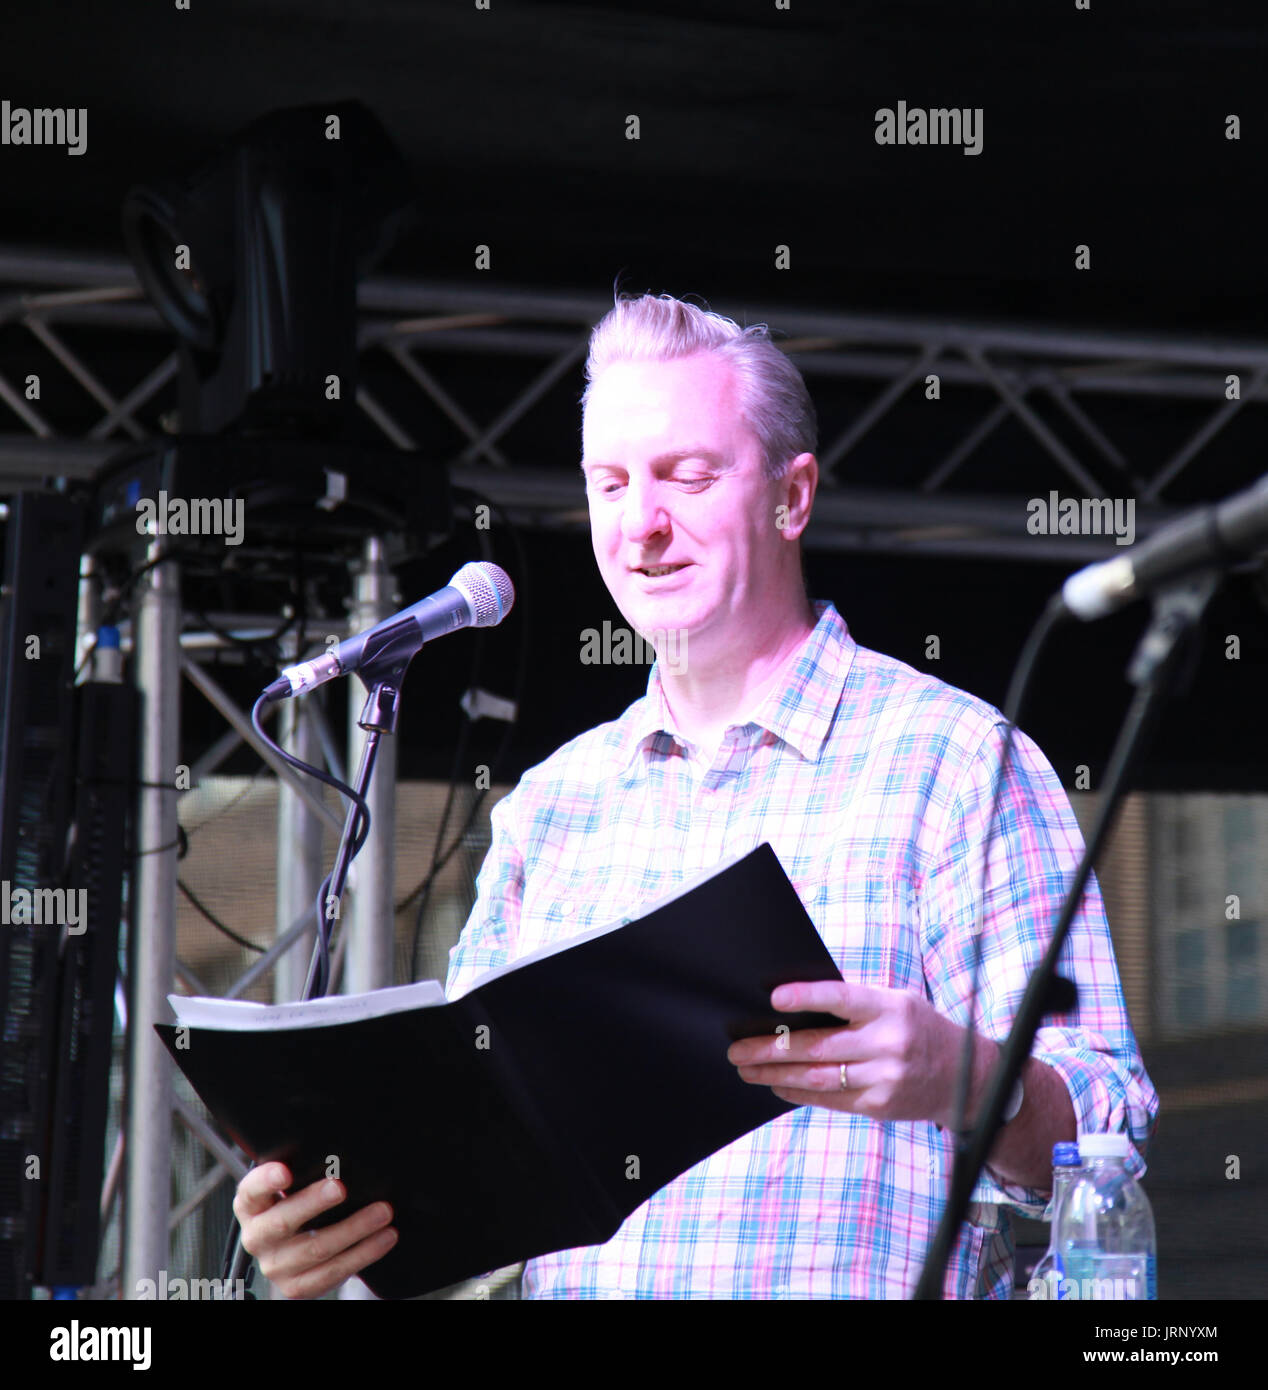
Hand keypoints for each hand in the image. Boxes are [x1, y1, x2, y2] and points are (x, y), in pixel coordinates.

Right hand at [233, 1163, 397, 1298]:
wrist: (291, 1250)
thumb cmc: (297, 1205)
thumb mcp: (293, 1185)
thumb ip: (304, 1171)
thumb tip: (342, 1151)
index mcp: (251, 1206)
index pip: (252, 1191)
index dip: (266, 1181)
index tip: (285, 1172)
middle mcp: (258, 1237)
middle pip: (282, 1222)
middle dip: (313, 1203)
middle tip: (340, 1188)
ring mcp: (275, 1266)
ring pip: (316, 1249)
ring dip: (354, 1229)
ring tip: (382, 1212)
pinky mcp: (296, 1287)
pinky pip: (332, 1273)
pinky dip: (363, 1254)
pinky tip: (384, 1238)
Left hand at [727, 980, 965, 1126]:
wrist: (967, 1077)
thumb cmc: (918, 1028)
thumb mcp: (896, 1003)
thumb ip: (854, 1005)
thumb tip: (794, 1009)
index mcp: (889, 1008)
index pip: (841, 999)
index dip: (807, 997)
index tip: (774, 998)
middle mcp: (887, 1044)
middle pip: (818, 1047)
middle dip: (771, 1048)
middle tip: (737, 1049)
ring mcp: (884, 1079)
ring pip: (818, 1077)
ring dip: (775, 1074)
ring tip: (747, 1068)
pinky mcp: (880, 1106)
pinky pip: (829, 1099)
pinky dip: (798, 1092)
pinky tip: (777, 1085)